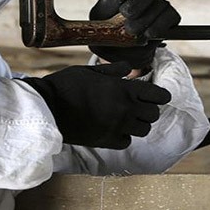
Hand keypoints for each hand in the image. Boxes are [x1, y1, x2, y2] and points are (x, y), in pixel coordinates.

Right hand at [20, 61, 171, 148]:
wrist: (48, 107)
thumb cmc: (66, 84)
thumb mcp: (90, 71)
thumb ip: (113, 70)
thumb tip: (129, 68)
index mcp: (123, 89)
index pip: (158, 95)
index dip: (160, 95)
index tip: (157, 96)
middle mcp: (125, 108)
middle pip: (154, 114)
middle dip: (149, 109)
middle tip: (139, 106)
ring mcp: (117, 126)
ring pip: (144, 130)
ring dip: (138, 124)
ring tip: (127, 118)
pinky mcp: (106, 140)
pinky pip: (127, 142)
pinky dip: (124, 136)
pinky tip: (114, 129)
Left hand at [89, 0, 180, 71]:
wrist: (119, 52)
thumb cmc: (105, 30)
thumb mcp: (99, 19)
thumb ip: (107, 6)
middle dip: (139, 0)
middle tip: (126, 13)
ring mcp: (160, 3)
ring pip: (160, 4)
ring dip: (145, 18)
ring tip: (131, 30)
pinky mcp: (170, 17)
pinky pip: (170, 17)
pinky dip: (159, 26)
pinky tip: (148, 34)